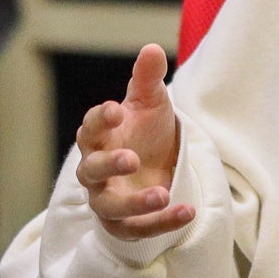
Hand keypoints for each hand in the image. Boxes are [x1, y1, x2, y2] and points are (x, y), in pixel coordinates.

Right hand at [75, 44, 193, 241]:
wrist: (159, 165)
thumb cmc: (146, 130)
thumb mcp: (152, 102)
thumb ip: (148, 78)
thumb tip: (152, 49)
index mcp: (98, 136)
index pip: (91, 126)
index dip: (101, 118)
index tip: (117, 109)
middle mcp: (95, 169)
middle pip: (91, 170)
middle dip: (109, 165)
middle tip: (132, 158)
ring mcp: (107, 198)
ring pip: (109, 206)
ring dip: (134, 203)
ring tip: (162, 194)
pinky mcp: (124, 224)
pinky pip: (137, 229)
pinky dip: (161, 223)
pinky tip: (188, 211)